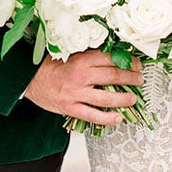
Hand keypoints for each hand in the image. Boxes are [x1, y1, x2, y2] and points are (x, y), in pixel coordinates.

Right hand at [24, 49, 142, 126]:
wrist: (30, 78)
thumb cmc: (52, 65)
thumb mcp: (71, 53)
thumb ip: (90, 55)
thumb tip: (114, 55)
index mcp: (81, 59)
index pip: (111, 59)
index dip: (128, 61)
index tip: (137, 63)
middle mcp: (80, 76)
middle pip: (113, 77)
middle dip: (131, 78)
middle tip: (140, 79)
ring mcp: (76, 94)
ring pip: (107, 98)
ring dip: (124, 99)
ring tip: (134, 98)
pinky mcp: (71, 108)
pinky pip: (93, 116)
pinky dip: (108, 118)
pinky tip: (118, 118)